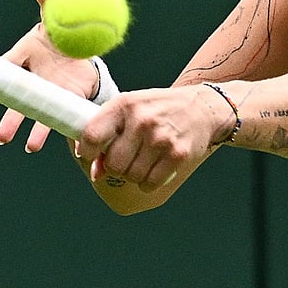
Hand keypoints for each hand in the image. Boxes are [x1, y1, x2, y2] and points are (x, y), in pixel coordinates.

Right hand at [0, 0, 99, 152]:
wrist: (84, 47)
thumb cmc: (59, 30)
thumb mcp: (56, 11)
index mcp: (26, 55)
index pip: (8, 68)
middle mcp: (33, 78)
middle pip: (19, 101)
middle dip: (10, 118)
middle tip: (3, 136)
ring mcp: (48, 93)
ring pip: (36, 114)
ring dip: (32, 131)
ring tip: (28, 147)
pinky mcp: (65, 101)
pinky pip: (60, 118)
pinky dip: (58, 131)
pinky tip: (63, 145)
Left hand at [76, 85, 223, 191]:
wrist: (200, 107)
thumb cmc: (158, 109)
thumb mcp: (130, 109)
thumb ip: (108, 134)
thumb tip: (96, 173)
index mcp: (124, 104)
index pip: (92, 135)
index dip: (87, 152)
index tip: (90, 156)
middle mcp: (142, 120)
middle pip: (113, 163)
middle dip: (116, 166)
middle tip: (125, 158)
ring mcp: (161, 138)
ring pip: (132, 176)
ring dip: (133, 174)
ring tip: (143, 159)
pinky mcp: (177, 154)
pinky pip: (150, 183)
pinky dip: (148, 182)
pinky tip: (154, 167)